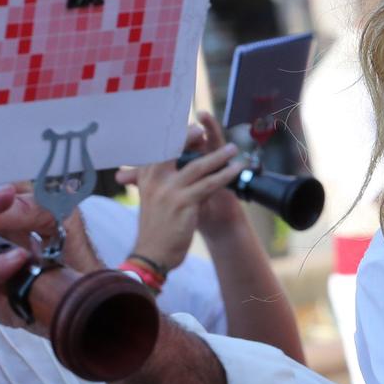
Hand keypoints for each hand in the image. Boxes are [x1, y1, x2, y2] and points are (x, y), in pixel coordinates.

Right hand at [116, 113, 243, 272]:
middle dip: (191, 137)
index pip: (161, 147)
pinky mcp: (184, 203)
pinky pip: (209, 183)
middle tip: (206, 130)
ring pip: (198, 166)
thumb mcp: (151, 197)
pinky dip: (225, 175)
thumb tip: (173, 159)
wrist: (151, 254)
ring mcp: (169, 190)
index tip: (190, 128)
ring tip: (233, 149)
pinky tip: (236, 170)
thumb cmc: (154, 226)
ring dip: (219, 156)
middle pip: (175, 149)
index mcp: (146, 175)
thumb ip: (158, 177)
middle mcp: (155, 179)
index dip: (176, 136)